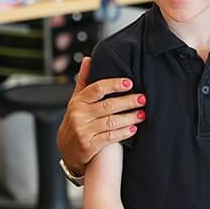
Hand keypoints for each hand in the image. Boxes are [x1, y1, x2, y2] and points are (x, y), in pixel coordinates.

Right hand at [57, 57, 145, 173]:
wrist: (66, 150)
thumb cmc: (75, 120)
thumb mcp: (76, 100)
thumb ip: (84, 80)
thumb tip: (89, 59)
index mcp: (78, 101)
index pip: (97, 89)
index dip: (114, 85)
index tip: (129, 83)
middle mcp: (79, 115)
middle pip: (108, 105)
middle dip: (127, 101)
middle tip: (143, 98)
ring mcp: (84, 131)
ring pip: (111, 122)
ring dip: (129, 117)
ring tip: (142, 114)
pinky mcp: (89, 146)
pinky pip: (110, 137)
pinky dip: (123, 133)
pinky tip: (134, 129)